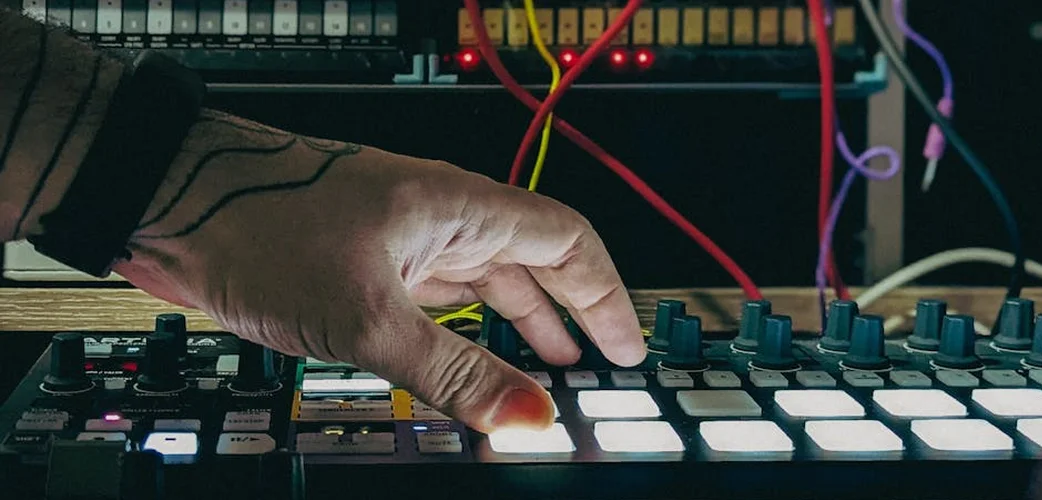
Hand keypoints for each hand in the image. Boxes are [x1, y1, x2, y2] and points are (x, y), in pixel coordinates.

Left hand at [112, 111, 644, 432]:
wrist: (172, 202)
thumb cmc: (262, 224)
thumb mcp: (369, 315)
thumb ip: (453, 373)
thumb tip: (526, 419)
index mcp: (459, 208)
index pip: (566, 240)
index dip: (606, 294)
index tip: (626, 345)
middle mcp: (439, 217)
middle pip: (534, 260)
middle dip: (571, 312)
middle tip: (599, 362)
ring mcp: (402, 238)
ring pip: (484, 280)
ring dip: (521, 322)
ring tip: (547, 364)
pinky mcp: (365, 261)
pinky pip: (438, 296)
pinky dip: (465, 329)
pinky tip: (466, 355)